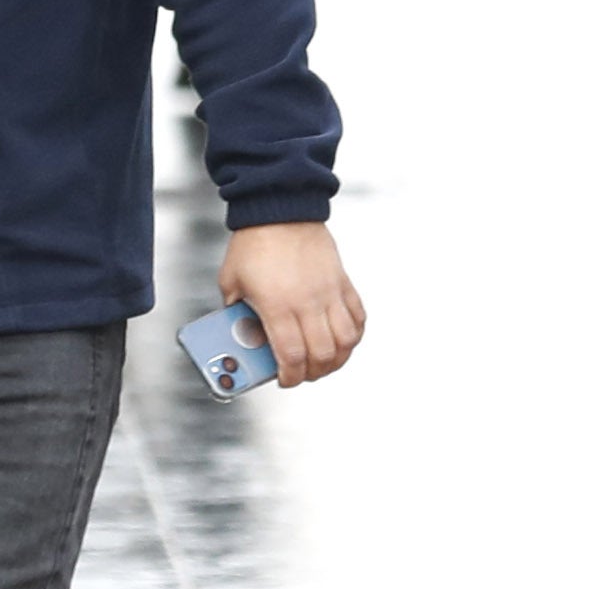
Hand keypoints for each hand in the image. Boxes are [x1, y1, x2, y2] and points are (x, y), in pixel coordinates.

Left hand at [216, 219, 363, 386]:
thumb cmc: (253, 243)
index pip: (291, 355)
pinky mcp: (342, 282)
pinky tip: (343, 339)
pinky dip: (354, 335)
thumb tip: (244, 333)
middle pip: (322, 354)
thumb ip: (235, 311)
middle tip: (302, 373)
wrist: (281, 208)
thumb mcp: (231, 282)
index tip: (284, 380)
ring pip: (346, 340)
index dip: (289, 376)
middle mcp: (307, 302)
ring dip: (337, 359)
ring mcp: (329, 292)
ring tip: (325, 362)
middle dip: (313, 373)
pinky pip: (358, 317)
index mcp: (277, 305)